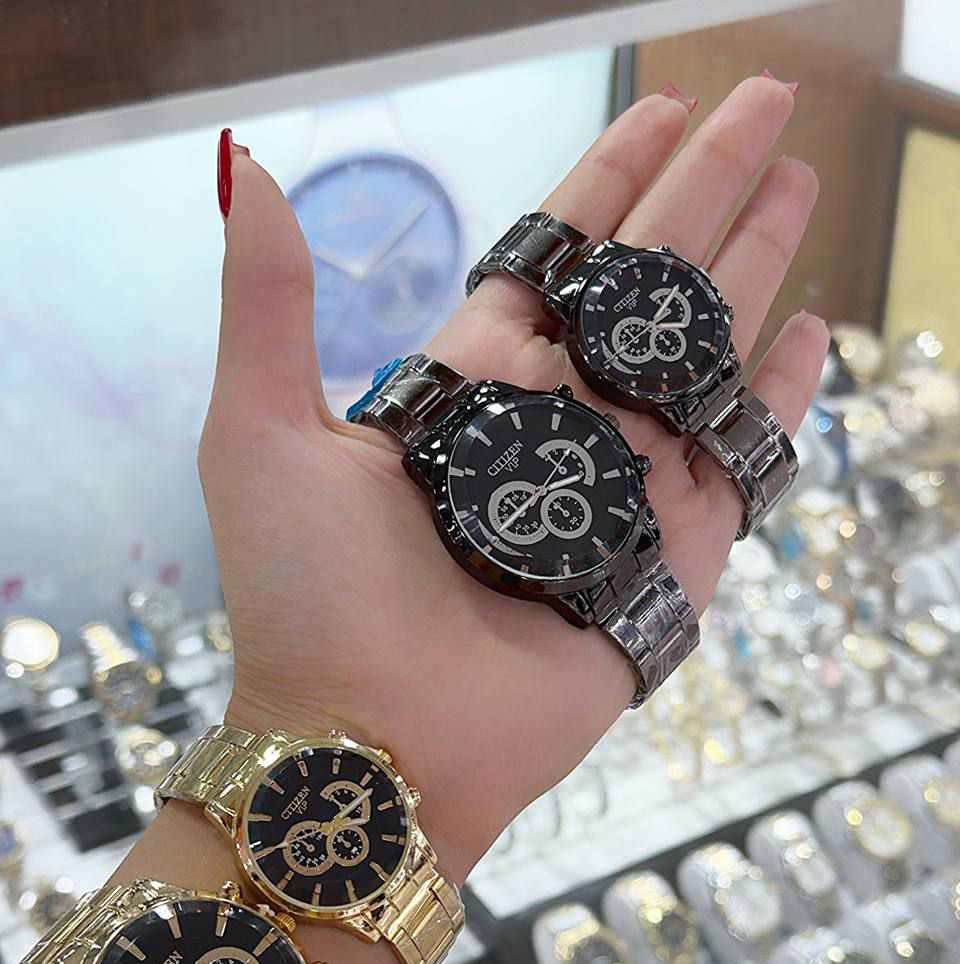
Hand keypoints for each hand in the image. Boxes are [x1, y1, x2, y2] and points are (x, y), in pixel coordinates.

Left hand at [205, 78, 825, 870]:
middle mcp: (549, 428)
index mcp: (466, 388)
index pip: (553, 260)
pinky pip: (735, 465)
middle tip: (765, 106)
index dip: (607, 183)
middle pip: (641, 287)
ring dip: (750, 267)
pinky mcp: (667, 563)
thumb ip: (269, 305)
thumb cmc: (308, 602)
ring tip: (799, 184)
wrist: (371, 746)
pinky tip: (804, 337)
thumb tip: (246, 174)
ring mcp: (616, 492)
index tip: (663, 112)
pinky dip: (773, 401)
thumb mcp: (260, 435)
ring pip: (697, 355)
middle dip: (704, 191)